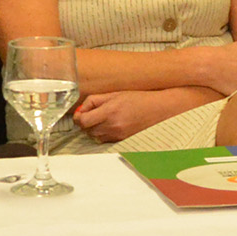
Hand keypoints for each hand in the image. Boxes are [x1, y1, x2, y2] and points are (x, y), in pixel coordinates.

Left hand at [72, 88, 213, 141]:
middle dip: (85, 122)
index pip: (83, 121)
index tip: (80, 112)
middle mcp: (113, 126)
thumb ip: (95, 101)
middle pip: (87, 130)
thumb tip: (81, 109)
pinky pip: (104, 140)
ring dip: (93, 128)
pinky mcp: (122, 141)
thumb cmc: (138, 98)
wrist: (158, 109)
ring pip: (94, 136)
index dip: (78, 117)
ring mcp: (118, 135)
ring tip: (102, 118)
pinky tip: (110, 124)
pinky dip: (102, 133)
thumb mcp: (114, 94)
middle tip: (91, 113)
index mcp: (110, 111)